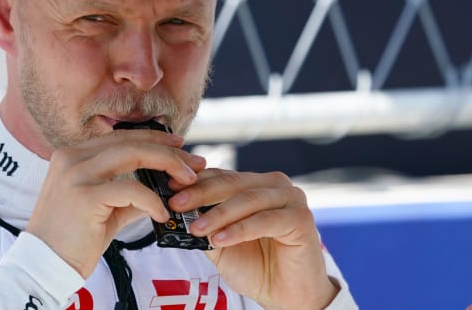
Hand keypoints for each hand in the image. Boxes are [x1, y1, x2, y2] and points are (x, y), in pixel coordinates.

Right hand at [26, 129, 204, 276]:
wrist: (45, 265)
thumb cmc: (74, 238)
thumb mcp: (105, 207)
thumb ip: (131, 192)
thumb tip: (165, 185)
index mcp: (74, 154)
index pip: (122, 137)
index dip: (155, 139)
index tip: (181, 148)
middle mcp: (72, 157)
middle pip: (132, 142)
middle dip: (169, 152)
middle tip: (194, 164)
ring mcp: (76, 174)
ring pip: (133, 155)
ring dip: (168, 166)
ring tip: (188, 182)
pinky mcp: (84, 196)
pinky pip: (131, 189)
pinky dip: (152, 200)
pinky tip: (162, 213)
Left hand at [168, 168, 337, 309]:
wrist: (287, 295)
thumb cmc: (257, 267)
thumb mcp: (221, 244)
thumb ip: (204, 225)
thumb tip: (175, 212)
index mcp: (257, 185)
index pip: (222, 176)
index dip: (195, 182)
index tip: (169, 189)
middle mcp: (275, 185)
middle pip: (232, 183)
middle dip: (201, 194)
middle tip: (176, 204)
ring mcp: (291, 199)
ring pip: (247, 199)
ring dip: (218, 214)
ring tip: (195, 228)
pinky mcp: (301, 218)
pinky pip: (265, 220)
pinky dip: (239, 229)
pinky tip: (220, 239)